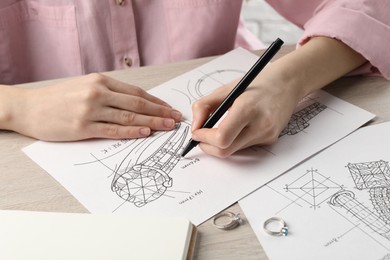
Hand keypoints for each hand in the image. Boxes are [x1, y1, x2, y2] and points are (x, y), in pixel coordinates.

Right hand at [3, 73, 181, 140]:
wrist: (28, 107)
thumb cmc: (58, 98)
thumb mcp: (84, 86)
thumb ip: (108, 93)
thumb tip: (135, 104)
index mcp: (101, 81)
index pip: (136, 92)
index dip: (156, 102)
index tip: (170, 108)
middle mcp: (98, 93)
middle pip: (137, 103)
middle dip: (160, 112)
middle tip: (176, 119)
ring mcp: (91, 110)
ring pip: (129, 116)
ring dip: (152, 122)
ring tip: (168, 126)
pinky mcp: (83, 127)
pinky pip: (113, 129)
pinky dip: (131, 131)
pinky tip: (145, 133)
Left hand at [190, 37, 366, 157]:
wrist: (286, 83)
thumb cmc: (255, 84)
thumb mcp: (226, 89)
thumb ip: (204, 106)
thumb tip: (195, 127)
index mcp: (248, 108)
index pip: (222, 137)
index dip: (205, 139)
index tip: (197, 133)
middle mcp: (260, 125)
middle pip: (226, 150)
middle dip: (208, 147)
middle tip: (201, 137)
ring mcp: (267, 135)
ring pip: (234, 150)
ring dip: (221, 143)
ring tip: (218, 128)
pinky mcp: (270, 140)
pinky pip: (244, 146)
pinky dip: (234, 140)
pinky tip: (239, 126)